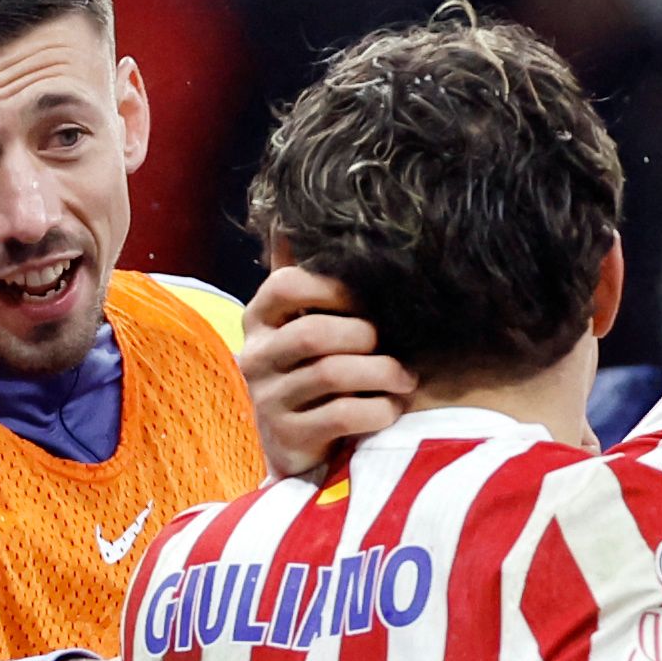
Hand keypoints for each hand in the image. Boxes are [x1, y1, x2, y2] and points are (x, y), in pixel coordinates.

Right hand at [240, 265, 412, 477]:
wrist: (294, 445)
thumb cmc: (307, 370)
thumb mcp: (298, 321)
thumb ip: (301, 277)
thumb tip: (290, 215)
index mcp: (258, 319)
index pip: (285, 286)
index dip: (331, 287)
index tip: (365, 299)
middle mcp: (256, 357)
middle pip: (313, 333)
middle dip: (363, 336)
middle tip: (390, 345)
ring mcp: (268, 400)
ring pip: (330, 374)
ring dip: (380, 373)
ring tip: (405, 378)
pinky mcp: (288, 438)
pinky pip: (340, 416)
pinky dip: (376, 410)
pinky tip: (391, 408)